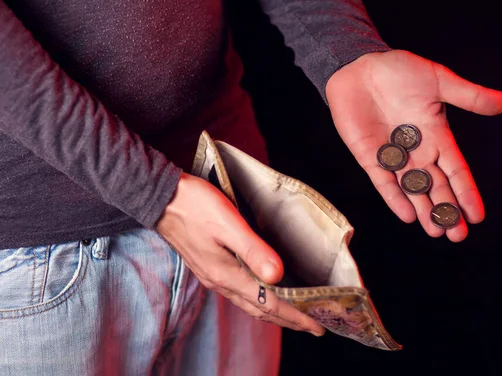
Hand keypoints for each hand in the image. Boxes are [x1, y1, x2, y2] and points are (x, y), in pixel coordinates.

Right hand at [156, 172, 324, 335]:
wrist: (161, 199)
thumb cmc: (196, 206)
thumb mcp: (229, 224)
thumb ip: (253, 250)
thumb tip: (278, 276)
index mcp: (226, 274)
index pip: (269, 304)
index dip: (295, 316)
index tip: (316, 325)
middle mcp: (220, 281)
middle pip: (260, 309)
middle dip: (288, 319)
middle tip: (312, 324)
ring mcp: (213, 275)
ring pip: (249, 303)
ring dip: (273, 311)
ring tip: (293, 313)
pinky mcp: (209, 266)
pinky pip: (239, 292)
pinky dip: (258, 299)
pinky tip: (264, 291)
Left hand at [325, 50, 501, 241]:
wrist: (360, 65)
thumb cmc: (399, 70)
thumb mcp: (438, 80)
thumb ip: (469, 96)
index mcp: (436, 135)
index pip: (456, 171)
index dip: (466, 193)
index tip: (477, 216)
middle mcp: (417, 150)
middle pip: (436, 186)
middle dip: (447, 210)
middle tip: (457, 235)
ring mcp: (393, 155)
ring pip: (412, 189)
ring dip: (424, 210)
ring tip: (436, 231)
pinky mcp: (368, 156)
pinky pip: (383, 181)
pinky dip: (394, 197)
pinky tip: (407, 215)